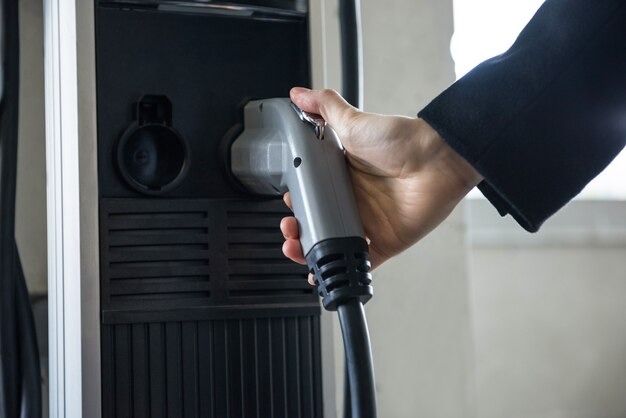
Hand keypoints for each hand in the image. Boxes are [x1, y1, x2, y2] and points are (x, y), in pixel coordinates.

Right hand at [281, 88, 481, 280]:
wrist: (437, 160)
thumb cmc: (402, 140)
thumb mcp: (354, 121)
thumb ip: (324, 107)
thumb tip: (299, 95)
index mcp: (344, 176)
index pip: (313, 195)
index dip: (298, 203)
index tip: (288, 205)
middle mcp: (355, 201)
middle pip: (320, 222)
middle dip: (299, 230)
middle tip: (289, 229)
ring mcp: (369, 223)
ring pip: (334, 243)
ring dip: (312, 250)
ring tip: (296, 249)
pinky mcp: (386, 241)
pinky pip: (361, 262)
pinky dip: (342, 269)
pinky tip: (322, 272)